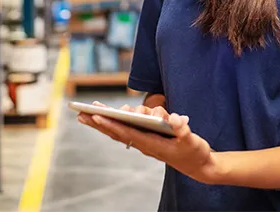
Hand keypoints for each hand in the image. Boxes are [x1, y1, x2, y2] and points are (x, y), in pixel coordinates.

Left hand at [78, 101, 219, 184]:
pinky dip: (115, 125)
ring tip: (89, 113)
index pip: (127, 133)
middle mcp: (145, 144)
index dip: (111, 124)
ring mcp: (145, 142)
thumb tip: (174, 119)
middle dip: (99, 122)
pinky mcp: (148, 139)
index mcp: (152, 145)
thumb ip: (182, 130)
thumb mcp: (192, 140)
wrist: (198, 165)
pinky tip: (107, 120)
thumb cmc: (194, 152)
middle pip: (117, 132)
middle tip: (80, 113)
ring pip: (120, 131)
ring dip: (104, 122)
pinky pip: (127, 131)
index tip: (96, 116)